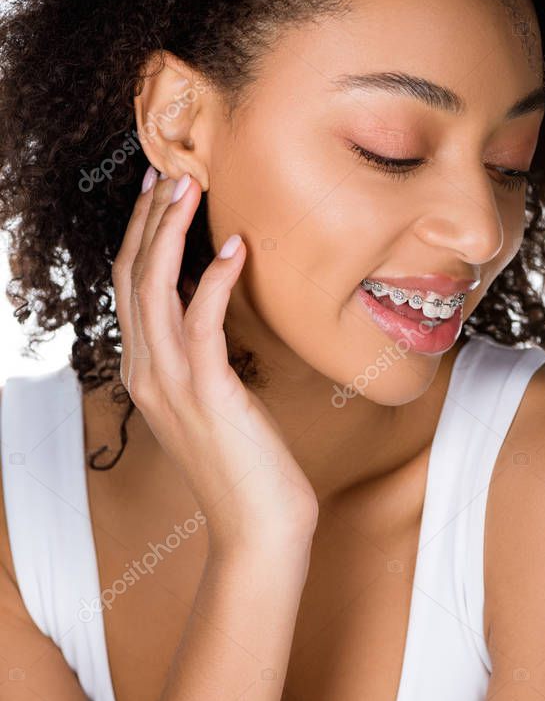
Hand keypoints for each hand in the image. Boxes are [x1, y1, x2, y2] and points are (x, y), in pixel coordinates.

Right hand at [112, 168, 318, 550]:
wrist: (258, 528)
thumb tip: (210, 313)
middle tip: (170, 172)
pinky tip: (234, 248)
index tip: (159, 194)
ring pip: (154, 290)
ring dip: (170, 234)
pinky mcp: (206, 393)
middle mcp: (147, 373)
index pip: (130, 290)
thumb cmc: (246, 466)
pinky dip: (213, 279)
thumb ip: (200, 359)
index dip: (140, 237)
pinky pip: (201, 323)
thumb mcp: (214, 403)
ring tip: (191, 188)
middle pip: (132, 279)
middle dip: (148, 220)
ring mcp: (171, 384)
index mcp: (146, 373)